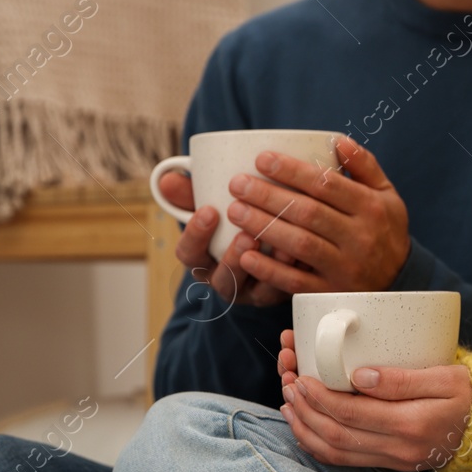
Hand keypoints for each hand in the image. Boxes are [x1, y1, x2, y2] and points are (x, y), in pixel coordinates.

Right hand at [162, 171, 291, 308]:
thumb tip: (165, 179)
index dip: (196, 235)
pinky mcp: (283, 292)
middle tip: (246, 234)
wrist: (274, 241)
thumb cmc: (231, 220)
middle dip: (234, 259)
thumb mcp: (211, 205)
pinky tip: (305, 253)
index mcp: (203, 260)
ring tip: (281, 245)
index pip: (189, 254)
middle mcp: (227, 281)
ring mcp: (256, 291)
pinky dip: (297, 271)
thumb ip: (190, 193)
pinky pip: (289, 290)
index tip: (208, 211)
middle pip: (225, 279)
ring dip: (270, 268)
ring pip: (259, 290)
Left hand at [229, 137, 410, 295]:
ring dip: (264, 227)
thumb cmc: (384, 230)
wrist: (400, 282)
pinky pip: (296, 282)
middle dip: (269, 196)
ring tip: (236, 211)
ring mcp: (345, 268)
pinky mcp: (331, 293)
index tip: (262, 159)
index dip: (292, 171)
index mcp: (370, 207)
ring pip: (300, 245)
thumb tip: (337, 141)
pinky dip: (269, 270)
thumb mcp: (386, 195)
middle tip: (238, 184)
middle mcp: (359, 237)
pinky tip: (245, 255)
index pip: (326, 184)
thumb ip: (364, 166)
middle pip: (308, 213)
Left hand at [277, 333, 471, 470]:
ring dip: (305, 429)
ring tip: (288, 406)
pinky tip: (304, 428)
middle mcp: (399, 448)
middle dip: (306, 410)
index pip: (351, 413)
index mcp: (411, 423)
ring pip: (335, 452)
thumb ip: (403, 378)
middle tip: (288, 386)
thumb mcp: (448, 377)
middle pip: (336, 434)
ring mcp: (393, 460)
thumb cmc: (471, 395)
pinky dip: (318, 446)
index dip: (320, 397)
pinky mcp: (389, 464)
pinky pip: (344, 461)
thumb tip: (359, 375)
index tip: (301, 377)